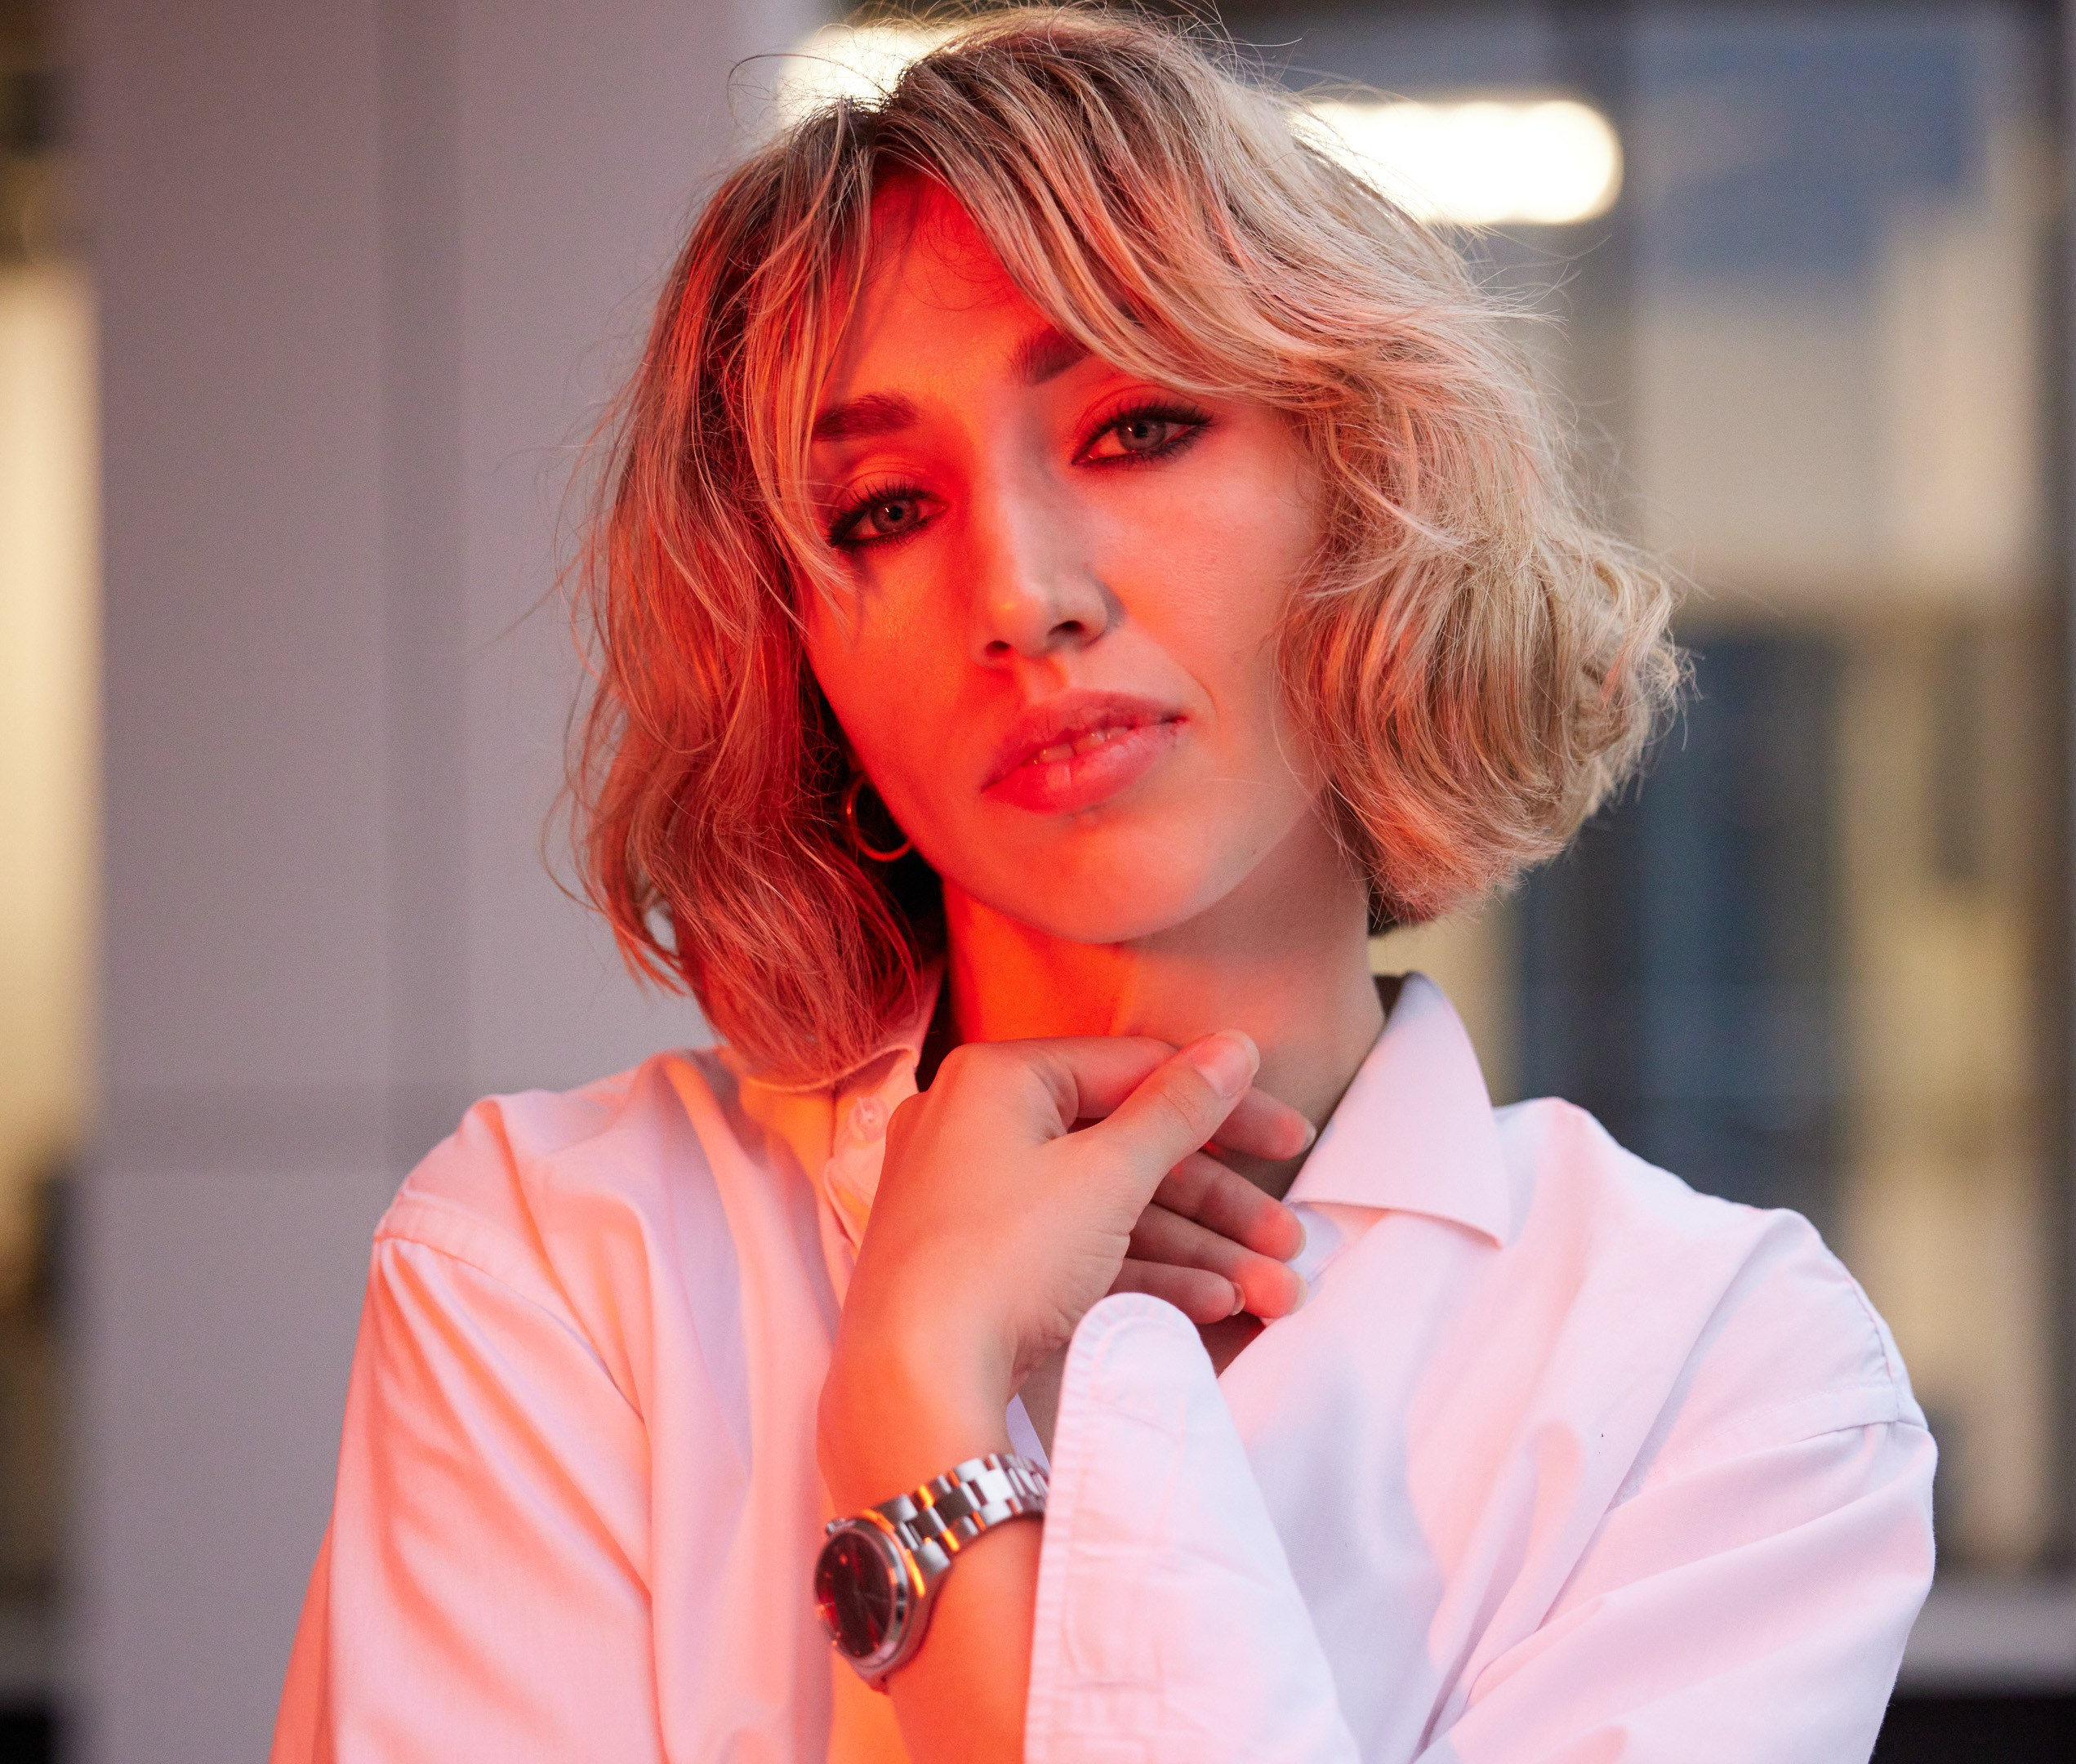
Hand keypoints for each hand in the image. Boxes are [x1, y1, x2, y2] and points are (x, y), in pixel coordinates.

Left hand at [819, 1032, 1308, 1510]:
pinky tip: (1213, 1305)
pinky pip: (1077, 1253)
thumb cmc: (1000, 1259)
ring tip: (1272, 1292)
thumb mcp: (1107, 1176)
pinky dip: (1144, 1275)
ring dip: (1199, 1250)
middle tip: (1289, 1239)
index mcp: (998, 1079)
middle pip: (1127, 1148)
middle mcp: (978, 1127)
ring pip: (1110, 1210)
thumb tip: (1233, 1048)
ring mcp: (977, 1201)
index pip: (1135, 1071)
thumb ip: (1178, 1109)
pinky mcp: (984, 1266)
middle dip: (1220, 1204)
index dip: (1224, 1107)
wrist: (912, 1384)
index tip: (1292, 1141)